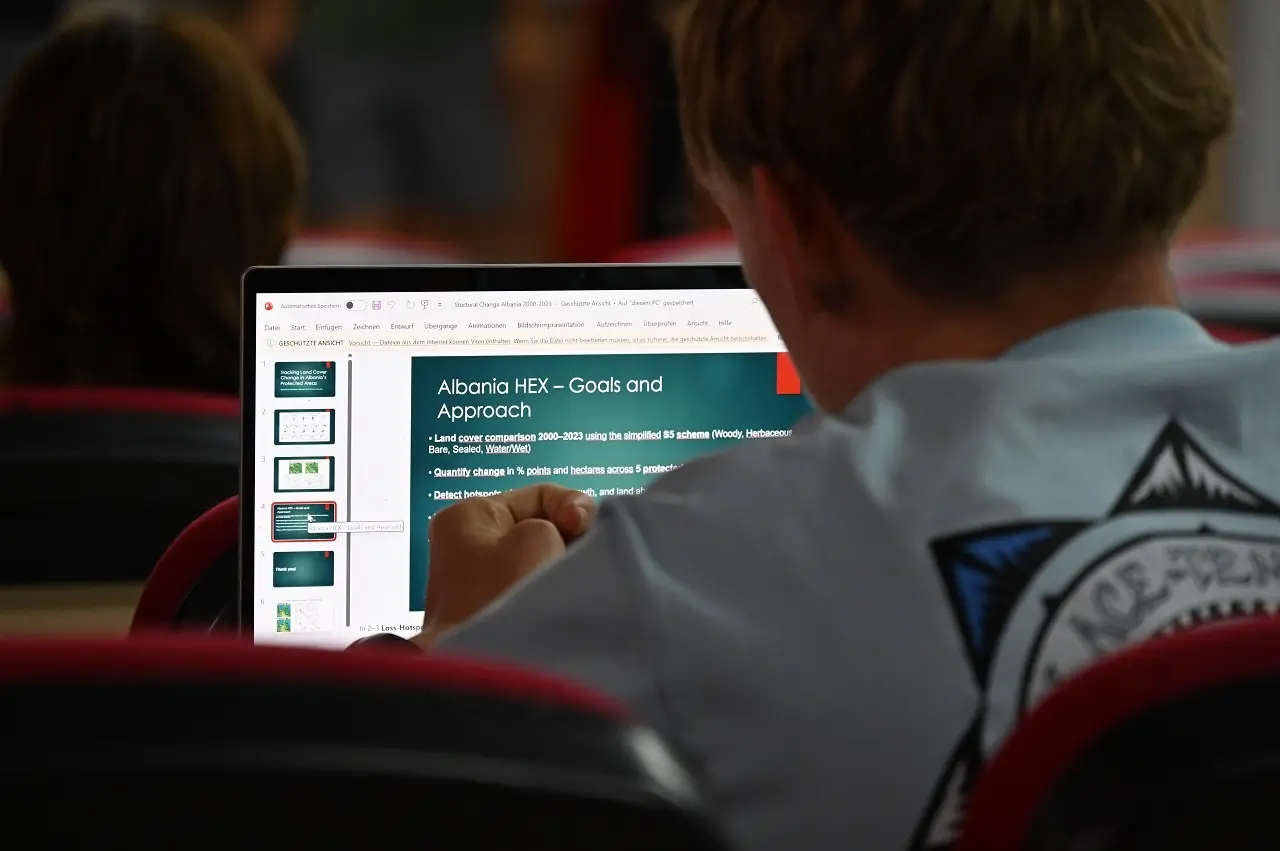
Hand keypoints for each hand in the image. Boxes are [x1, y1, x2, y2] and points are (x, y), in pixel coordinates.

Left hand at [416, 484, 595, 647]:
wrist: (483, 669)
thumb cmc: (502, 595)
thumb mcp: (539, 536)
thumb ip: (564, 519)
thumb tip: (571, 537)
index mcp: (469, 516)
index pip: (540, 495)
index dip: (574, 507)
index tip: (584, 529)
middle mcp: (468, 545)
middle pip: (542, 527)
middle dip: (569, 541)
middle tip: (581, 559)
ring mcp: (479, 582)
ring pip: (541, 559)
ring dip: (561, 568)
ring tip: (571, 581)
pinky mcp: (493, 613)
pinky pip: (533, 587)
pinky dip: (552, 590)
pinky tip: (564, 597)